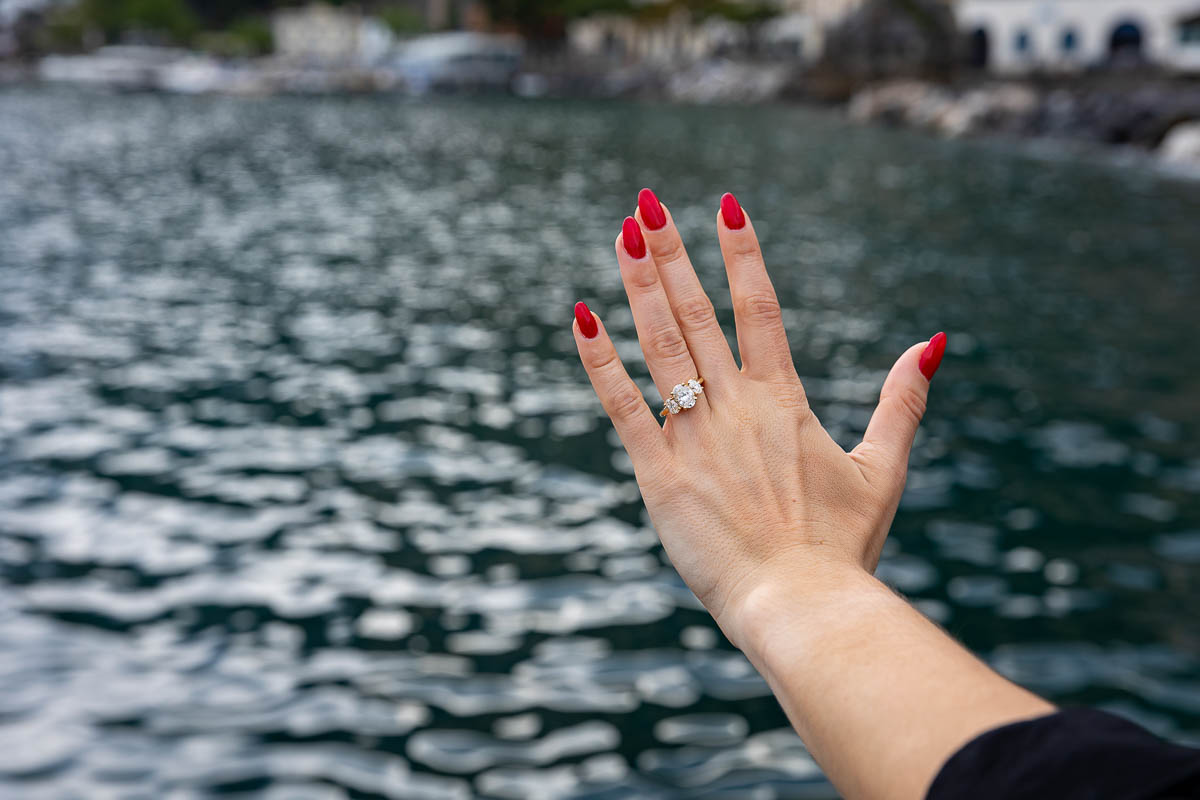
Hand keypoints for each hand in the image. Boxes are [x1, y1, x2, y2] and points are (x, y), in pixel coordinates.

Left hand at [573, 189, 946, 646]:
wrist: (801, 603)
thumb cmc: (842, 545)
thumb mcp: (882, 468)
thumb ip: (903, 402)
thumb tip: (933, 342)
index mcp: (784, 401)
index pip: (760, 307)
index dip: (742, 253)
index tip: (724, 205)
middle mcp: (735, 406)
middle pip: (698, 313)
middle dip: (671, 254)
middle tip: (646, 203)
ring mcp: (693, 436)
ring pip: (660, 345)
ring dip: (639, 287)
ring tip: (619, 235)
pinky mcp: (657, 472)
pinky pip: (621, 404)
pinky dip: (601, 359)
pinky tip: (582, 316)